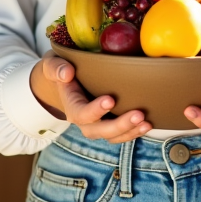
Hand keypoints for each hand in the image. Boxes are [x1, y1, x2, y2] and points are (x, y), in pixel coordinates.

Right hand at [29, 52, 150, 142]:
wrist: (63, 82)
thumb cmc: (60, 71)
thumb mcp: (52, 65)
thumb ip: (56, 68)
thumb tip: (67, 73)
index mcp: (71, 106)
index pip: (82, 114)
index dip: (95, 110)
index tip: (110, 99)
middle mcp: (84, 121)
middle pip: (100, 130)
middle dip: (119, 125)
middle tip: (138, 114)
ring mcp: (97, 125)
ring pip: (113, 136)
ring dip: (130, 131)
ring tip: (146, 123)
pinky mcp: (109, 124)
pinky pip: (121, 135)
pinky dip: (134, 132)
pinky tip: (148, 124)